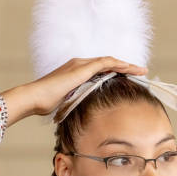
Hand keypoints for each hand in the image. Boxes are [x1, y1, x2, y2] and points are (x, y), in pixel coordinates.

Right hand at [24, 56, 147, 115]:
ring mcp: (81, 65)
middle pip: (108, 64)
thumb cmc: (46, 103)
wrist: (35, 97)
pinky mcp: (82, 68)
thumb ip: (76, 102)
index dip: (116, 72)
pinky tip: (130, 68)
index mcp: (76, 72)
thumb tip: (82, 113)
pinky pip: (106, 63)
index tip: (128, 78)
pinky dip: (119, 65)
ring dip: (127, 66)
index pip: (101, 70)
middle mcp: (80, 64)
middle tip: (141, 72)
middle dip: (126, 68)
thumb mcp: (66, 102)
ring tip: (141, 70)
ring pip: (110, 61)